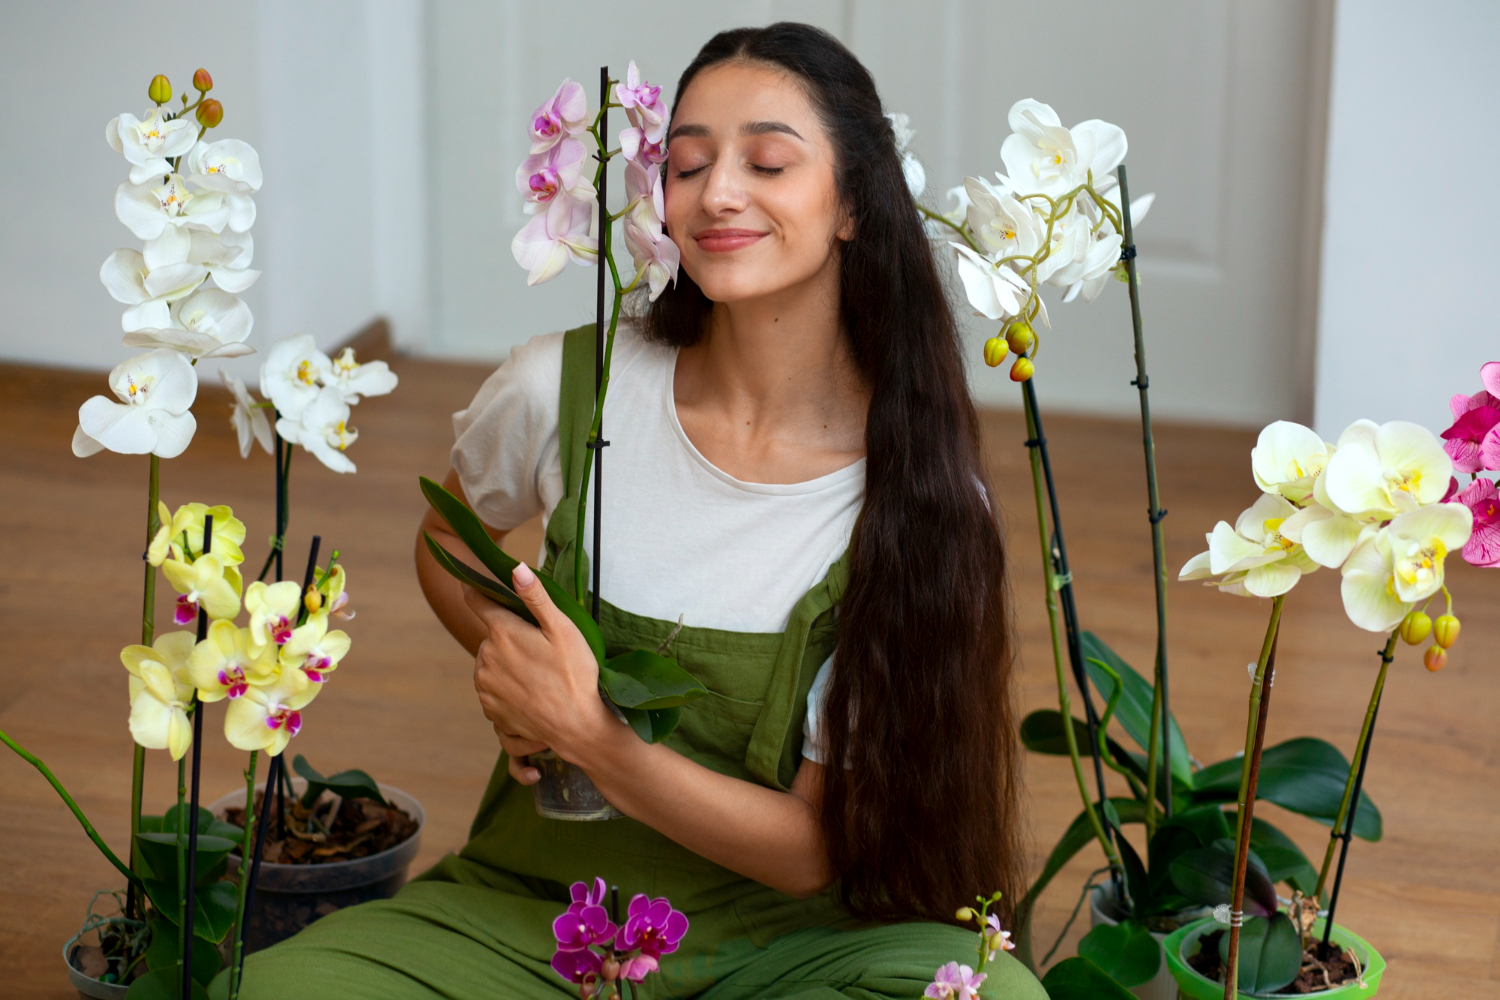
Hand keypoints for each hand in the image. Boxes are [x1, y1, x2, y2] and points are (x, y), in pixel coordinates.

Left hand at [463, 563, 610, 784]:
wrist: (576, 727)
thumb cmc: (575, 675)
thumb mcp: (563, 630)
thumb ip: (536, 598)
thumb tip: (515, 567)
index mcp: (501, 633)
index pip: (477, 601)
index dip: (477, 588)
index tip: (473, 580)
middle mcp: (485, 658)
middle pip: (492, 636)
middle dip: (509, 637)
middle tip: (540, 648)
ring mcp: (485, 686)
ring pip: (491, 662)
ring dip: (507, 663)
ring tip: (539, 674)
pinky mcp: (489, 708)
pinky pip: (494, 687)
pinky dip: (507, 687)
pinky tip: (531, 693)